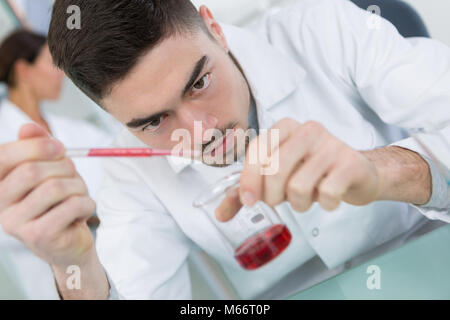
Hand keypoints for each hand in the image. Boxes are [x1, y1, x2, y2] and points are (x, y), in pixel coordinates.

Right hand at [0, 123, 94, 267]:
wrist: (69, 243)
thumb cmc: (59, 201)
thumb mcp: (50, 169)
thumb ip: (38, 147)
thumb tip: (28, 127)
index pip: (3, 156)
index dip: (34, 146)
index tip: (60, 148)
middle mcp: (0, 205)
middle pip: (32, 171)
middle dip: (64, 167)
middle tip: (74, 175)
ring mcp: (16, 224)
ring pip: (55, 188)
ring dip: (79, 186)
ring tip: (80, 195)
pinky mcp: (39, 237)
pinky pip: (70, 206)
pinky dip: (86, 204)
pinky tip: (83, 211)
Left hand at [216, 119, 381, 220]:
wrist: (358, 173)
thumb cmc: (313, 172)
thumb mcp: (279, 175)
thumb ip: (249, 191)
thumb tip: (220, 214)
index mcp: (286, 127)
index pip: (257, 149)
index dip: (249, 178)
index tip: (249, 200)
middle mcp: (308, 130)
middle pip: (275, 170)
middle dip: (273, 195)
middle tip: (281, 200)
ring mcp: (331, 145)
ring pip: (298, 186)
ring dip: (299, 204)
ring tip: (305, 199)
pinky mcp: (350, 163)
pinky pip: (326, 193)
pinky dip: (324, 204)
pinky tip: (329, 198)